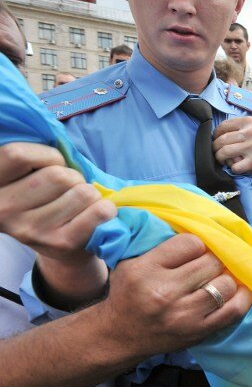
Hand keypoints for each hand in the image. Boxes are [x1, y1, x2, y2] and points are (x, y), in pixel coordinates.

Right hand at [0, 143, 116, 262]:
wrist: (58, 249)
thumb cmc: (44, 200)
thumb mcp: (25, 177)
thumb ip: (32, 160)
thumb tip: (58, 137)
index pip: (17, 154)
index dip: (46, 154)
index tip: (53, 164)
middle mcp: (3, 211)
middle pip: (58, 175)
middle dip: (73, 175)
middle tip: (70, 188)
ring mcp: (30, 230)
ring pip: (82, 192)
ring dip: (90, 192)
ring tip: (80, 202)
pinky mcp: (59, 244)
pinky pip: (98, 212)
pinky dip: (106, 207)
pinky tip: (99, 211)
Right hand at [103, 233, 250, 355]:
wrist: (118, 336)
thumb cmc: (127, 294)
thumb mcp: (132, 262)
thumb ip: (161, 246)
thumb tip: (199, 230)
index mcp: (146, 269)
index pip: (191, 243)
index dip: (197, 245)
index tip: (194, 252)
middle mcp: (165, 292)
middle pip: (211, 263)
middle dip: (213, 261)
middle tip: (208, 265)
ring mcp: (183, 315)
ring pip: (225, 285)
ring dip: (226, 279)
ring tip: (218, 279)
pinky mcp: (198, 332)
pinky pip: (233, 311)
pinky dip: (241, 298)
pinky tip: (238, 291)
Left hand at [212, 116, 251, 174]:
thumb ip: (240, 127)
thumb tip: (218, 132)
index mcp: (248, 122)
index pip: (222, 127)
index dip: (215, 135)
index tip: (217, 141)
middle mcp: (250, 132)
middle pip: (221, 140)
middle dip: (215, 149)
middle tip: (217, 153)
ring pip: (225, 152)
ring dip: (220, 158)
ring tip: (223, 160)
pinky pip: (235, 166)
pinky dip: (233, 168)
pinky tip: (237, 166)